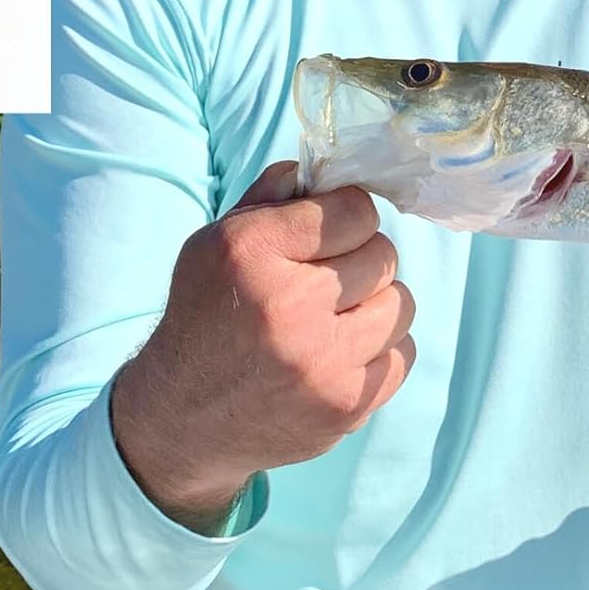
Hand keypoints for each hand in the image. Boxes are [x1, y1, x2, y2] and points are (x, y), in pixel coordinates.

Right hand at [110, 161, 416, 527]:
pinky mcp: (344, 406)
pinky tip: (343, 351)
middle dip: (361, 258)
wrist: (185, 418)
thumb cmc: (205, 316)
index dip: (346, 214)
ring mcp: (321, 363)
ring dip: (374, 304)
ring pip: (401, 304)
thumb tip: (322, 171)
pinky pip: (402, 355)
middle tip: (331, 275)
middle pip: (383, 255)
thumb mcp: (213, 243)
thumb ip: (268, 198)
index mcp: (251, 251)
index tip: (331, 229)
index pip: (354, 210)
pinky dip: (380, 349)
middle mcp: (288, 305)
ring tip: (339, 314)